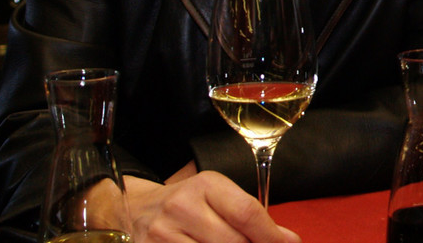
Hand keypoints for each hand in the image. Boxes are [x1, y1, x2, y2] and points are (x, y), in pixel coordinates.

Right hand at [90, 170, 300, 242]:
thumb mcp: (216, 196)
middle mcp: (183, 207)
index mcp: (206, 185)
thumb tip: (288, 239)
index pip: (246, 212)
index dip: (270, 235)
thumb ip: (250, 215)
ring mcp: (164, 234)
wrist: (134, 211)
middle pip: (232, 241)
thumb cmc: (186, 204)